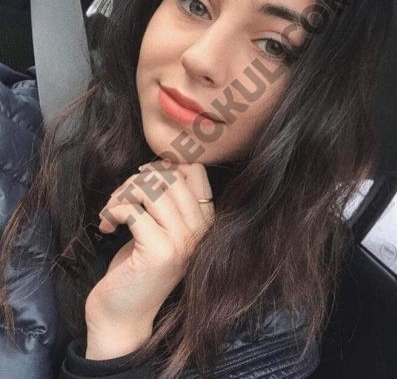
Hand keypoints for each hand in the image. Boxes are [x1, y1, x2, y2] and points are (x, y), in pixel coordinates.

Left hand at [85, 160, 214, 358]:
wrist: (124, 317)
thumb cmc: (138, 268)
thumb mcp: (161, 228)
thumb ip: (167, 199)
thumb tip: (158, 164)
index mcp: (205, 221)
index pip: (195, 169)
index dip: (164, 164)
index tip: (142, 180)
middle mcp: (200, 230)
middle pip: (168, 175)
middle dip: (135, 180)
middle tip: (119, 200)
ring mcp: (182, 242)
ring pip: (150, 188)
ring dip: (121, 194)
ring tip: (110, 213)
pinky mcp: (159, 252)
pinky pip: (132, 209)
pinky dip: (112, 211)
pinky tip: (106, 226)